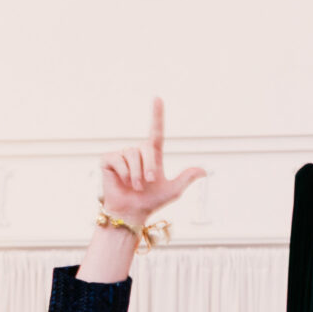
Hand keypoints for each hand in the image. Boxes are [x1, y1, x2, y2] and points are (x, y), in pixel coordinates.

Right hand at [101, 98, 206, 223]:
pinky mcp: (108, 159)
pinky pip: (118, 160)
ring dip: (136, 175)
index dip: (157, 115)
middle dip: (150, 167)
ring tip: (135, 186)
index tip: (157, 98)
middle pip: (146, 148)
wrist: (131, 213)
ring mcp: (122, 154)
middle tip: (149, 183)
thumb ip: (185, 178)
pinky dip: (123, 174)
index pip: (156, 132)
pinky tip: (122, 182)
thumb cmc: (151, 201)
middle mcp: (137, 152)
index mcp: (152, 155)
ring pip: (132, 155)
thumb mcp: (172, 191)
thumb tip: (204, 170)